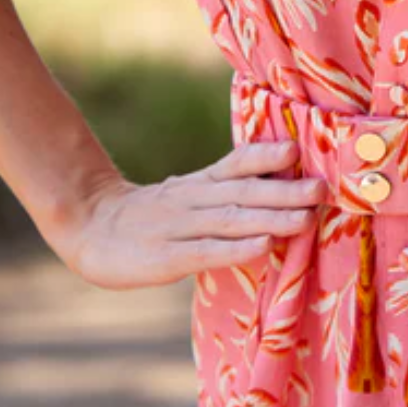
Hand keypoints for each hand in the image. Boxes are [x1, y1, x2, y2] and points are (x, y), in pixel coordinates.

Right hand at [51, 140, 328, 290]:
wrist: (84, 228)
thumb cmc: (147, 218)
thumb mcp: (185, 195)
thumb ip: (224, 192)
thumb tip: (276, 186)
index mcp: (198, 184)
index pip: (235, 164)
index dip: (265, 156)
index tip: (298, 148)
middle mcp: (192, 200)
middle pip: (243, 192)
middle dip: (285, 190)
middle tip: (323, 189)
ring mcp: (178, 228)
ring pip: (231, 220)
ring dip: (271, 218)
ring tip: (306, 218)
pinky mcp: (166, 257)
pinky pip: (206, 251)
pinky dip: (237, 248)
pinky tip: (264, 246)